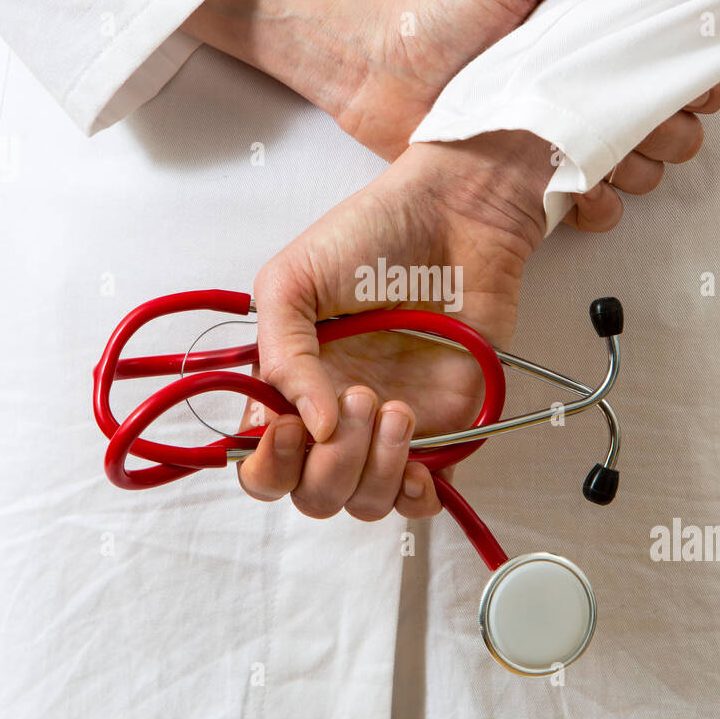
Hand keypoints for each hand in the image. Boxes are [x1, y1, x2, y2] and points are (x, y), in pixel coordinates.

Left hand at [182, 0, 719, 204]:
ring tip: (598, 150)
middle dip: (672, 126)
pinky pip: (599, 210)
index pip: (680, 62)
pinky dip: (601, 206)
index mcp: (602, 40)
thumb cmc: (443, 10)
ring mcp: (568, 141)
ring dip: (639, 167)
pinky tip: (577, 190)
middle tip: (636, 115)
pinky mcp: (540, 185)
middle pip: (676, 125)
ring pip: (645, 171)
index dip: (696, 71)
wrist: (376, 67)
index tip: (687, 70)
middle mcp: (592, 92)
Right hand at [237, 130, 551, 520]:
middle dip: (330, 465)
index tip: (291, 428)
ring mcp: (389, 428)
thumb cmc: (373, 233)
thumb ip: (282, 354)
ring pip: (365, 502)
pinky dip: (418, 497)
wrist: (456, 216)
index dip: (270, 465)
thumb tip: (311, 428)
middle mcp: (334, 417)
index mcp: (290, 386)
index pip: (262, 464)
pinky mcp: (446, 430)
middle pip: (313, 494)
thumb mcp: (293, 278)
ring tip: (398, 407)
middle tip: (358, 397)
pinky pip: (424, 497)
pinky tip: (420, 467)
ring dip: (376, 469)